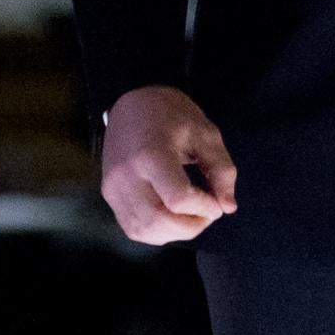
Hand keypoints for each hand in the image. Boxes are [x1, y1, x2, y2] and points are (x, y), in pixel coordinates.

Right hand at [98, 86, 237, 244]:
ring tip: (191, 216)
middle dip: (192, 226)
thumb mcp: (205, 133)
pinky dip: (157, 232)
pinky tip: (171, 218)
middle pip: (160, 221)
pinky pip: (133, 228)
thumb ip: (221, 170)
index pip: (179, 200)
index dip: (204, 208)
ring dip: (174, 233)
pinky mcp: (108, 195)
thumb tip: (227, 207)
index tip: (216, 201)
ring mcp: (113, 187)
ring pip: (145, 231)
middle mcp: (126, 175)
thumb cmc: (170, 114)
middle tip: (207, 213)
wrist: (130, 101)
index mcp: (151, 155)